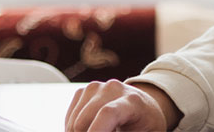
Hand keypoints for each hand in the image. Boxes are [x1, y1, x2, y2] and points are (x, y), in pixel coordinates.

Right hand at [65, 79, 180, 131]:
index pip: (108, 113)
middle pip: (83, 121)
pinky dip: (74, 129)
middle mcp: (114, 88)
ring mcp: (97, 87)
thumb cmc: (144, 127)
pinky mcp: (84, 90)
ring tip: (102, 131)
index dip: (95, 131)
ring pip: (73, 123)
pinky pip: (69, 118)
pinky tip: (91, 128)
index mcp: (133, 101)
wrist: (145, 108)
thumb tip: (105, 129)